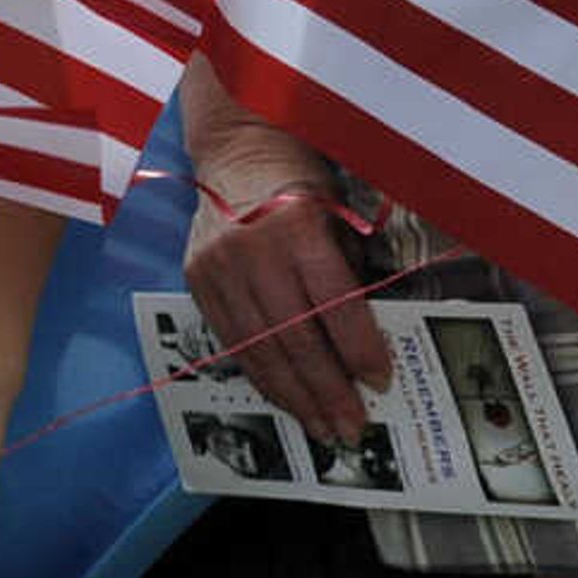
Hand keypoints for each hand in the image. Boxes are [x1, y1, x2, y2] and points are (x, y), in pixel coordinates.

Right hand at [183, 131, 390, 446]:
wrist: (235, 150)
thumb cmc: (300, 181)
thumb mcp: (337, 215)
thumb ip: (348, 273)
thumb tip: (368, 344)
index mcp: (297, 225)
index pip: (334, 303)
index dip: (359, 348)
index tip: (380, 381)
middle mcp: (252, 248)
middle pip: (295, 336)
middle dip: (328, 389)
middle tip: (352, 426)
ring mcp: (218, 266)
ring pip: (260, 348)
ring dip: (294, 395)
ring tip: (322, 427)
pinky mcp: (197, 280)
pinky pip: (232, 341)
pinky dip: (261, 375)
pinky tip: (285, 398)